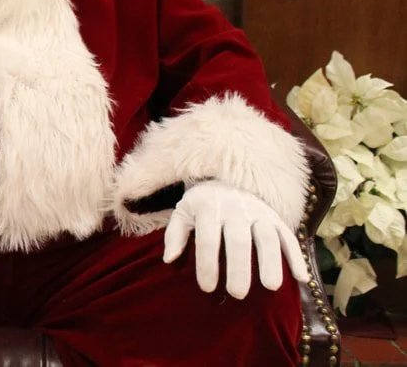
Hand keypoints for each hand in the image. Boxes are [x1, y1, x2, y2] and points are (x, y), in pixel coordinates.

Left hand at [162, 180, 306, 298]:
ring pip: (266, 237)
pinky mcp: (276, 216)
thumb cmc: (202, 203)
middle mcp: (235, 208)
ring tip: (271, 286)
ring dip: (271, 261)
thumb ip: (175, 234)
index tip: (208, 288)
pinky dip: (296, 255)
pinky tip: (301, 277)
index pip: (207, 239)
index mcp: (208, 208)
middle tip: (238, 293)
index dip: (207, 264)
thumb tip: (169, 259)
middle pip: (238, 240)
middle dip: (238, 267)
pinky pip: (288, 235)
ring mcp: (258, 211)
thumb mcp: (183, 211)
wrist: (228, 177)